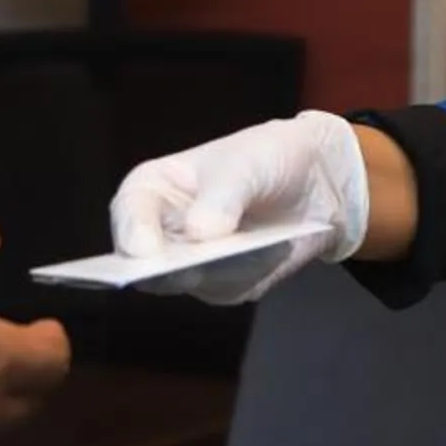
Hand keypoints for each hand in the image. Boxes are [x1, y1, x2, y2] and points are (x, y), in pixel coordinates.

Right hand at [108, 111, 371, 304]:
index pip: (129, 211)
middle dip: (166, 270)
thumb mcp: (247, 162)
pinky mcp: (223, 284)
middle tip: (186, 271)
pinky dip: (252, 271)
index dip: (131, 232)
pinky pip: (229, 288)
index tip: (145, 252)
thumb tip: (200, 234)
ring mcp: (191, 262)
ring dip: (223, 268)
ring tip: (256, 248)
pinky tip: (276, 249)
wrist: (316, 180)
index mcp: (155, 189)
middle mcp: (164, 231)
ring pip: (191, 282)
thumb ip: (223, 195)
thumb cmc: (267, 157)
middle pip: (146, 261)